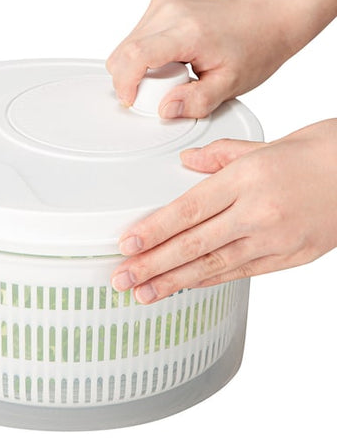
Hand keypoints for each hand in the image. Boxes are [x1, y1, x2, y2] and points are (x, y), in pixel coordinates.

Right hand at [106, 0, 336, 117]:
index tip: (131, 100)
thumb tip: (165, 109)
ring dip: (138, 70)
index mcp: (189, 30)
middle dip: (133, 81)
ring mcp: (163, 4)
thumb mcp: (230, 85)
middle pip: (124, 52)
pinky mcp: (160, 4)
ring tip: (171, 73)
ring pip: (125, 47)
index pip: (137, 55)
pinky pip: (134, 39)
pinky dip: (143, 58)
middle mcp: (171, 10)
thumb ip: (197, 102)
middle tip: (164, 89)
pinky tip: (168, 60)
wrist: (263, 19)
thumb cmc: (252, 48)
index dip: (125, 83)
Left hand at [111, 119, 336, 303]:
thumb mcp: (264, 145)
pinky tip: (185, 287)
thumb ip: (219, 156)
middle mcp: (258, 214)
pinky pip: (240, 273)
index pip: (188, 211)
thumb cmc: (318, 153)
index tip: (128, 246)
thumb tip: (187, 164)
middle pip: (194, 245)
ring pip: (214, 266)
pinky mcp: (289, 258)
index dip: (154, 231)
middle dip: (153, 266)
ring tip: (145, 293)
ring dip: (174, 282)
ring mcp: (275, 241)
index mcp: (248, 180)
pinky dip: (209, 281)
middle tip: (122, 279)